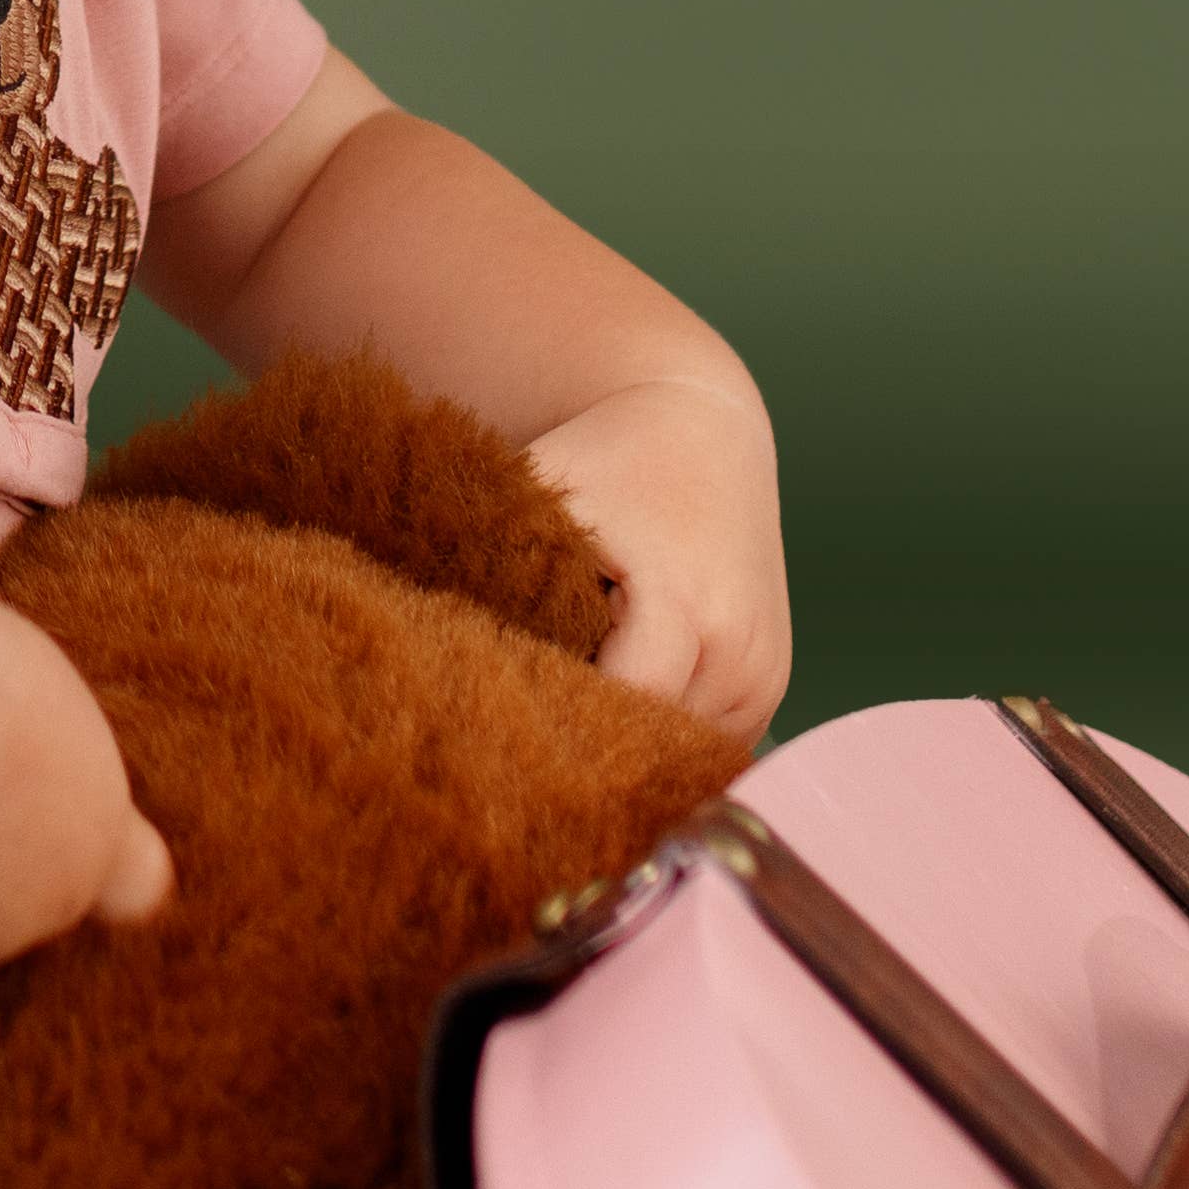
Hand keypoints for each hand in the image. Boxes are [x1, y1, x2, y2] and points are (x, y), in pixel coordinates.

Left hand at [523, 374, 791, 736]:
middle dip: (586, 735)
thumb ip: (491, 552)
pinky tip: (620, 691)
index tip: (506, 695)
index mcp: (688, 603)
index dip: (560, 707)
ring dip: (627, 737)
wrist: (710, 436)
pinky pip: (706, 742)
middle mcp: (739, 652)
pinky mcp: (770, 688)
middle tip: (520, 720)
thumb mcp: (548, 483)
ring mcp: (763, 678)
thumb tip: (418, 629)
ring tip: (576, 692)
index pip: (623, 703)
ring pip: (678, 753)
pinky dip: (661, 727)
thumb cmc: (613, 458)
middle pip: (649, 742)